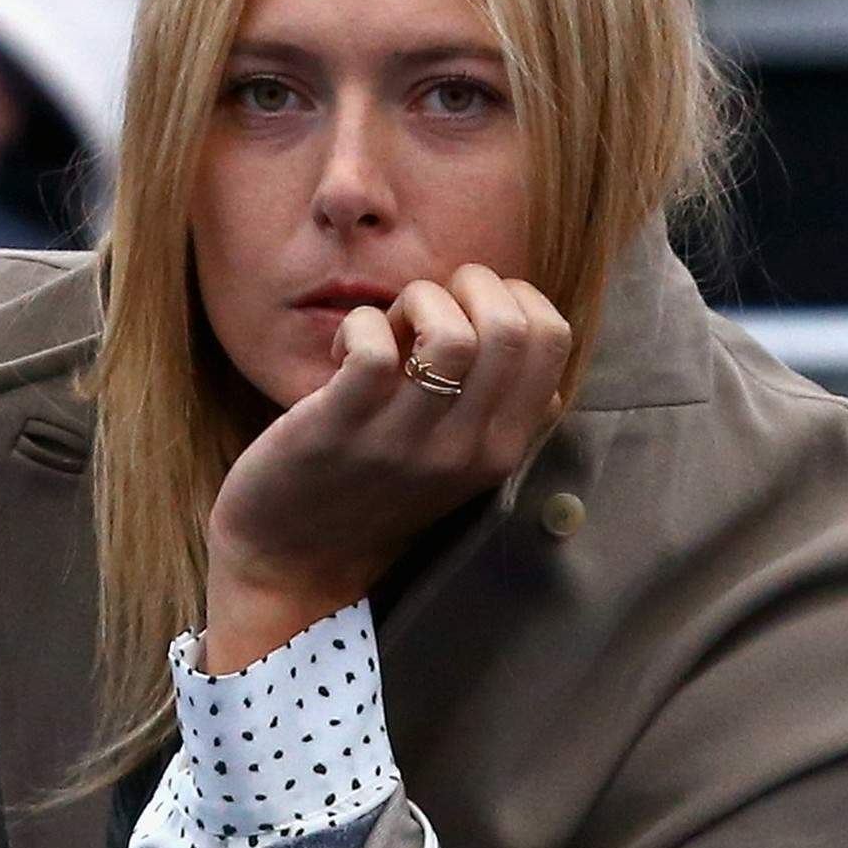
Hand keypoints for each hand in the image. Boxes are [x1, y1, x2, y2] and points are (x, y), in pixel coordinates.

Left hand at [203, 264, 571, 672]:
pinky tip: (341, 350)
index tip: (468, 311)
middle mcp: (464, 450)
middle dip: (469, 285)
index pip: (553, 339)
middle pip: (512, 326)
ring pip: (452, 333)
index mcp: (502, 449)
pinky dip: (360, 325)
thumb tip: (522, 326)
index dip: (513, 296)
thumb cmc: (372, 491)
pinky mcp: (339, 430)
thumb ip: (495, 406)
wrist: (294, 562)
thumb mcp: (455, 461)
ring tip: (387, 329)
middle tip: (426, 311)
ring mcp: (404, 443)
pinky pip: (374, 347)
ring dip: (416, 301)